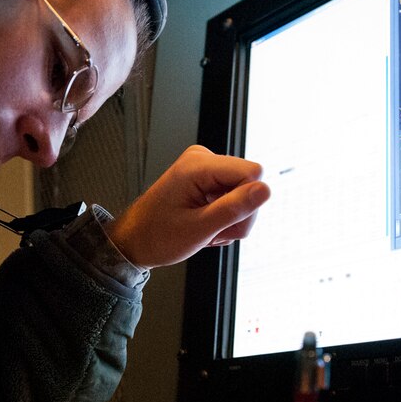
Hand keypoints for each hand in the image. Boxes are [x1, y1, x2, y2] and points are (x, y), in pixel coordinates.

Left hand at [104, 145, 270, 268]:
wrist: (135, 242)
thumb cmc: (156, 237)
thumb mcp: (198, 229)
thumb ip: (234, 209)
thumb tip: (265, 190)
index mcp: (198, 165)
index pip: (253, 173)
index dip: (246, 203)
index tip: (223, 222)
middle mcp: (203, 159)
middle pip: (251, 184)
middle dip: (238, 215)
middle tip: (213, 232)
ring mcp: (205, 168)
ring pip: (245, 194)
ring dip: (231, 220)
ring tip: (207, 230)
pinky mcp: (208, 179)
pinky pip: (234, 197)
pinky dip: (224, 217)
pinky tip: (207, 225)